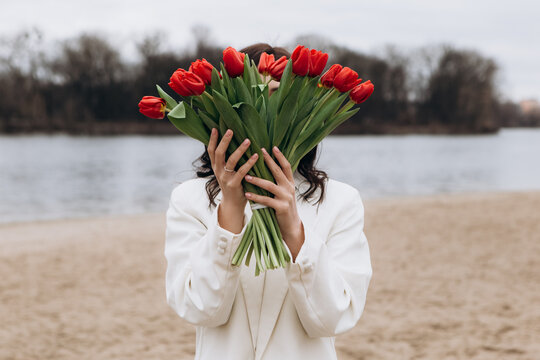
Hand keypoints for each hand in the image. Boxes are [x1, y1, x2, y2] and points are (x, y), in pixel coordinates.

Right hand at [207, 128, 258, 232]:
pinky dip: (249, 163)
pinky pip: (242, 171)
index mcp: (216, 167)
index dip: (212, 140)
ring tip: (248, 140)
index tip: (215, 128)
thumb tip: (234, 143)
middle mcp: (218, 171)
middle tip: (231, 130)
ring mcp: (225, 178)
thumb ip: (227, 160)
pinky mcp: (234, 184)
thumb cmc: (233, 184)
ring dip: (239, 150)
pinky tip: (256, 156)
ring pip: (231, 161)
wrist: (233, 204)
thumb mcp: (226, 172)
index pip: (211, 151)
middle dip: (224, 141)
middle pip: (219, 153)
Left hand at [244, 146, 304, 260]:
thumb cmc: (284, 207)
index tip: (272, 147)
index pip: (286, 166)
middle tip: (259, 152)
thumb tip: (268, 169)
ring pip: (270, 185)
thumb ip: (278, 182)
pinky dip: (256, 197)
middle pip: (278, 172)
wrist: (291, 226)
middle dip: (268, 161)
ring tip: (246, 175)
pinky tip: (248, 194)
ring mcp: (286, 198)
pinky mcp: (281, 208)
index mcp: (290, 183)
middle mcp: (289, 188)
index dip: (280, 156)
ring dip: (257, 180)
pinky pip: (266, 200)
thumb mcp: (284, 193)